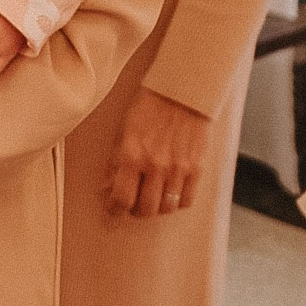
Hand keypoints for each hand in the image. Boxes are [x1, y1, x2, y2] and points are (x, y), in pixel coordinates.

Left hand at [103, 88, 210, 216]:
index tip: (112, 209)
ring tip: (150, 199)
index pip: (121, 199)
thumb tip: (109, 185)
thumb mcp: (123, 131)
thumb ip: (117, 160)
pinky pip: (186, 200)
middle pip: (145, 209)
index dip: (114, 209)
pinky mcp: (196, 169)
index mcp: (132, 155)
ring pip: (166, 209)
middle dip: (134, 211)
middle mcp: (156, 166)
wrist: (181, 94)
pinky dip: (176, 203)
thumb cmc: (149, 108)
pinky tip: (169, 194)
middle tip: (131, 204)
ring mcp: (178, 169)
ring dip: (156, 208)